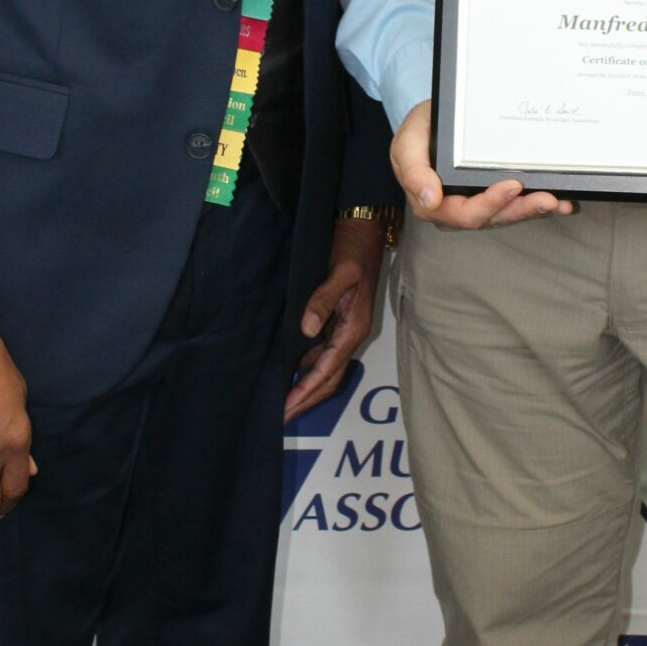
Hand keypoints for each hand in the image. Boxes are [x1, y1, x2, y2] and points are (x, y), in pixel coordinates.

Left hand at [285, 218, 386, 420]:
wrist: (363, 229)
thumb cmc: (353, 248)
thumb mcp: (340, 271)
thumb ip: (323, 298)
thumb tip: (307, 329)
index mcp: (353, 327)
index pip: (328, 369)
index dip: (307, 390)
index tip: (287, 407)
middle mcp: (351, 333)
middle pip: (330, 377)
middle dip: (308, 398)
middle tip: (282, 416)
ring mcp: (345, 327)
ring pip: (327, 367)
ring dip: (308, 385)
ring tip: (284, 400)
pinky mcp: (338, 319)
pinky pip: (323, 352)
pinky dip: (308, 366)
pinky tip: (291, 369)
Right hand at [390, 99, 572, 230]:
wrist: (434, 118)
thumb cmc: (419, 131)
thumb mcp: (407, 143)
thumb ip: (413, 171)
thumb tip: (429, 200)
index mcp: (434, 203)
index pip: (464, 214)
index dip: (490, 204)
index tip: (512, 185)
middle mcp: (457, 210)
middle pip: (492, 218)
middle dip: (521, 210)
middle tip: (547, 198)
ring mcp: (478, 204)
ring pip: (508, 215)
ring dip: (534, 210)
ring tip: (559, 202)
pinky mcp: (495, 197)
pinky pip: (517, 205)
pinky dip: (539, 204)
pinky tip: (563, 202)